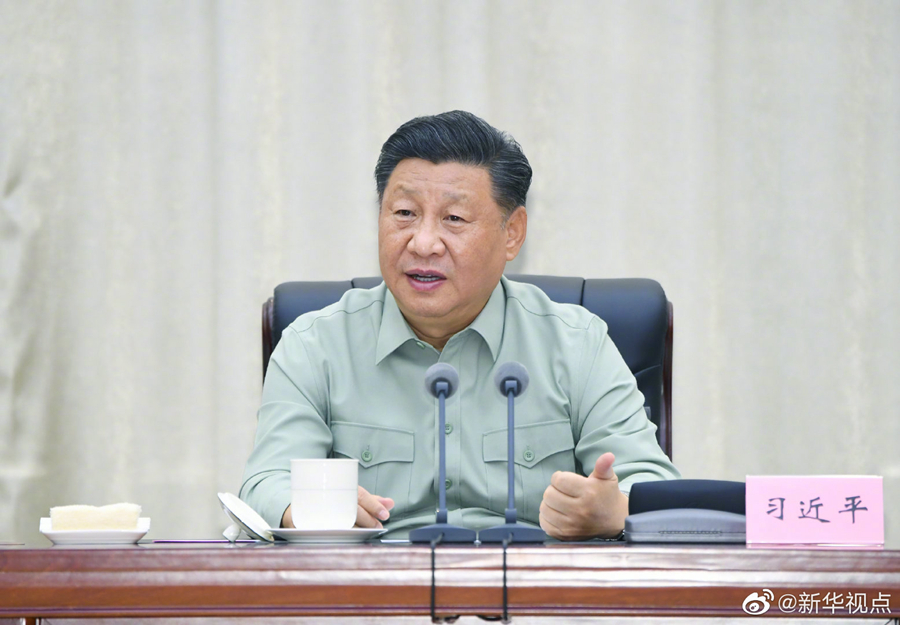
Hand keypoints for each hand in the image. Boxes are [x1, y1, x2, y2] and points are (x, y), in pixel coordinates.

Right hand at [280, 486, 394, 528]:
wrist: (295, 505)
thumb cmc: (328, 499)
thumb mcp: (348, 496)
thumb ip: (369, 500)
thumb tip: (390, 503)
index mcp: (339, 487)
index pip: (359, 495)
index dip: (373, 504)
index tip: (385, 514)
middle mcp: (329, 498)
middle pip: (351, 508)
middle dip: (367, 519)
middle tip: (378, 525)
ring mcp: (318, 511)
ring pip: (341, 521)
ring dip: (357, 528)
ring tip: (368, 533)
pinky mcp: (308, 524)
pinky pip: (325, 531)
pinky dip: (339, 535)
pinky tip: (349, 539)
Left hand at [539, 452, 628, 539]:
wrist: (615, 522)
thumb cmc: (607, 496)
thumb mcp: (607, 478)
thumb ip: (603, 466)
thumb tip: (608, 455)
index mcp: (588, 493)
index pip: (558, 480)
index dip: (560, 477)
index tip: (568, 481)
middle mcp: (579, 510)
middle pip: (549, 494)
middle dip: (554, 489)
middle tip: (564, 492)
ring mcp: (571, 525)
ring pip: (544, 508)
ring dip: (549, 503)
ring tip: (561, 502)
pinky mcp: (565, 535)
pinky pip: (544, 523)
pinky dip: (547, 516)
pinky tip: (558, 513)